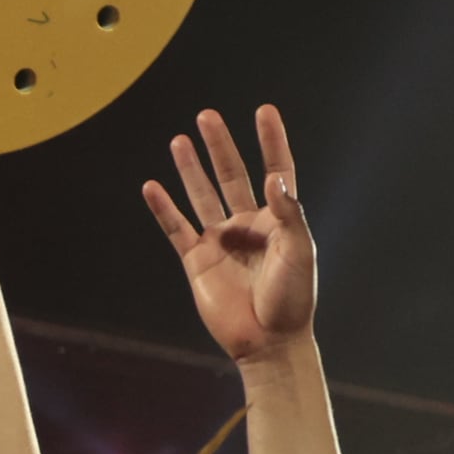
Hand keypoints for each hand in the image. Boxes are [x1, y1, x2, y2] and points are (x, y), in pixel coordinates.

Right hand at [143, 106, 316, 361]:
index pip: (275, 170)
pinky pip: (177, 228)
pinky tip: (152, 187)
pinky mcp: (197, 261)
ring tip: (179, 140)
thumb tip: (273, 179)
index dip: (271, 141)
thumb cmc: (292, 299)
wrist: (267, 342)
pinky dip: (164, 208)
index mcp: (278, 220)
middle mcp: (247, 225)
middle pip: (231, 175)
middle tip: (207, 116)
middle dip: (220, 146)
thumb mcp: (300, 253)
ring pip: (202, 195)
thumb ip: (288, 214)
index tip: (264, 111)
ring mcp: (221, 241)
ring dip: (191, 169)